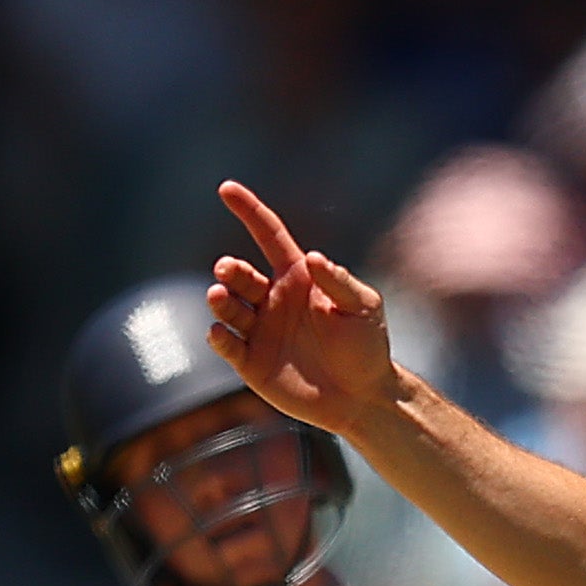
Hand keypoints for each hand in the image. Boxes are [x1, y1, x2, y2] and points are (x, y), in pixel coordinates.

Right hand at [204, 180, 399, 434]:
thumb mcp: (363, 307)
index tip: (226, 188)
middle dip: (230, 269)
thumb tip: (312, 257)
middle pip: (240, 274)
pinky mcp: (251, 362)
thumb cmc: (367, 346)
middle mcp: (273, 299)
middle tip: (228, 270)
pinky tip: (218, 331)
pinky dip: (218, 337)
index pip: (268, 235)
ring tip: (220, 296)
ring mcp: (259, 330)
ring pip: (227, 307)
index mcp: (297, 278)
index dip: (249, 211)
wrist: (364, 397)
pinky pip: (227, 345)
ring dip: (220, 299)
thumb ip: (339, 281)